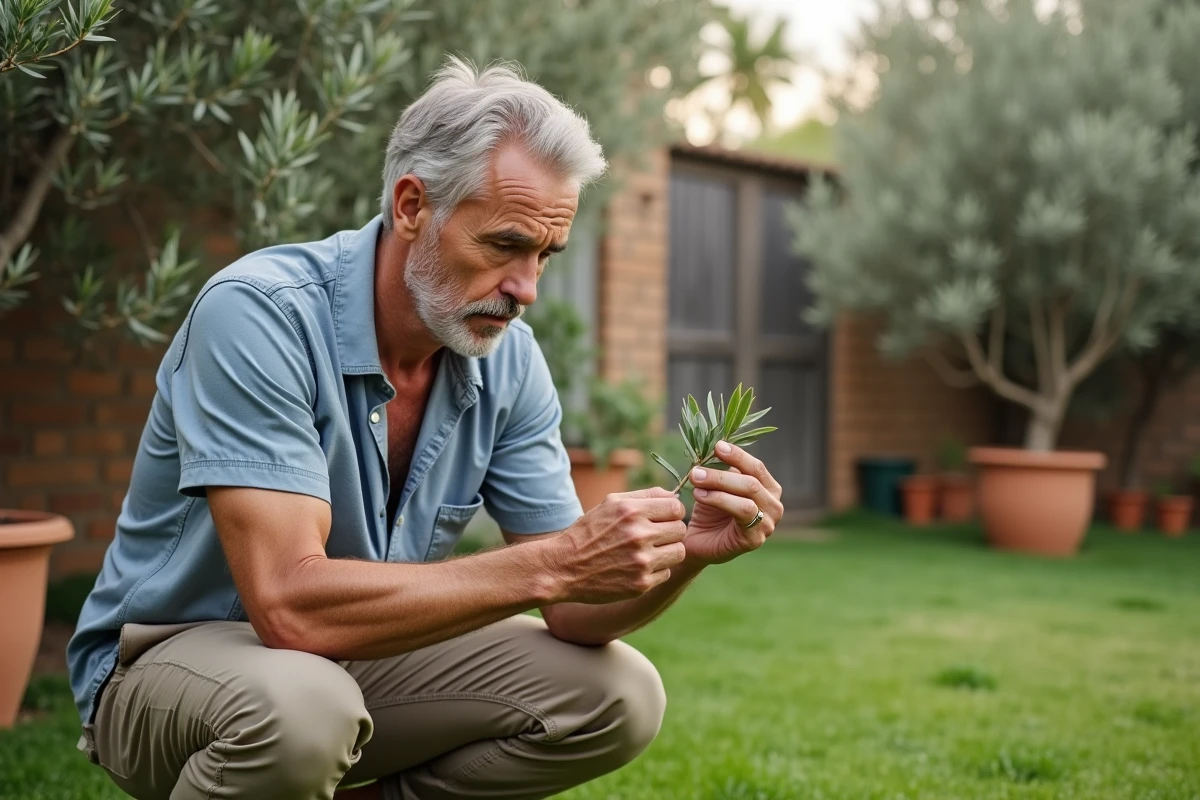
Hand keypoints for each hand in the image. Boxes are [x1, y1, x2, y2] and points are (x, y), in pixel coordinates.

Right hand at [542, 488, 687, 603]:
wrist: (564, 567)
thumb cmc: (589, 532)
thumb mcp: (610, 504)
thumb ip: (644, 496)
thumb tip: (675, 496)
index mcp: (631, 511)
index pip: (676, 508)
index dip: (673, 513)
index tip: (664, 518)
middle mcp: (638, 535)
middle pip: (680, 530)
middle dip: (670, 532)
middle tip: (655, 536)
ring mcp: (641, 561)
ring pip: (678, 552)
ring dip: (667, 551)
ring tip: (649, 551)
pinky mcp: (641, 584)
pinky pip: (666, 573)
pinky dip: (656, 570)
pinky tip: (637, 567)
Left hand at [685, 441, 783, 564]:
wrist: (698, 542)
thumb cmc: (709, 511)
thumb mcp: (718, 484)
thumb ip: (723, 467)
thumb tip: (718, 445)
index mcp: (769, 489)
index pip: (757, 467)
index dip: (738, 455)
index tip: (717, 446)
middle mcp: (774, 506)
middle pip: (751, 480)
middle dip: (721, 473)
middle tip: (696, 470)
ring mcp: (768, 524)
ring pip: (748, 494)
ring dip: (718, 484)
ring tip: (696, 480)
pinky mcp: (755, 539)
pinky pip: (742, 512)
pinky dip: (719, 499)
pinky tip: (700, 496)